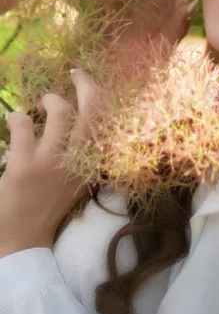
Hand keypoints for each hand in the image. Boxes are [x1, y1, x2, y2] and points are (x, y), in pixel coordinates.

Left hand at [0, 69, 95, 258]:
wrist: (25, 241)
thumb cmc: (50, 207)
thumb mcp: (77, 180)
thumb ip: (83, 153)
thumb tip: (79, 120)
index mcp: (94, 163)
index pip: (107, 121)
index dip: (99, 95)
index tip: (88, 82)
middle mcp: (80, 159)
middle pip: (92, 109)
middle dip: (85, 83)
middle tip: (75, 72)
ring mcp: (53, 161)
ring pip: (60, 111)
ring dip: (49, 99)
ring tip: (39, 104)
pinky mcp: (26, 166)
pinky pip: (23, 124)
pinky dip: (17, 118)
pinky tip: (15, 122)